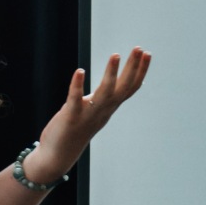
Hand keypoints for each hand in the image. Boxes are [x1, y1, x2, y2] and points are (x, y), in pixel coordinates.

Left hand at [29, 48, 152, 181]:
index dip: (140, 71)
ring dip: (111, 73)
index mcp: (109, 108)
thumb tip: (112, 86)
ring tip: (116, 55)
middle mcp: (103, 111)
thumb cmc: (74, 131)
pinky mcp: (71, 117)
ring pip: (105, 92)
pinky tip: (79, 71)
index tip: (147, 54)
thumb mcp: (94, 112)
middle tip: (140, 49)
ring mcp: (88, 114)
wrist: (58, 155)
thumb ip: (102, 100)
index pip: (130, 88)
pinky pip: (75, 99)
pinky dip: (77, 85)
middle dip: (133, 67)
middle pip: (123, 87)